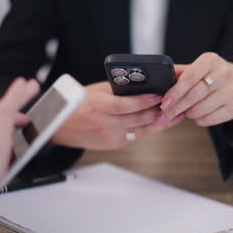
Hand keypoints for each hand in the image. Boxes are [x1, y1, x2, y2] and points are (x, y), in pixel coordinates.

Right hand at [52, 82, 184, 149]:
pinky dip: (145, 128)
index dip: (145, 101)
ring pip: (141, 130)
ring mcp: (110, 138)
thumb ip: (118, 90)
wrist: (59, 126)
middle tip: (172, 104)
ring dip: (158, 122)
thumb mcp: (96, 91)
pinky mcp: (113, 145)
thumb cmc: (77, 104)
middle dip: (159, 112)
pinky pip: (135, 135)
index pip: (127, 105)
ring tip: (172, 114)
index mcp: (99, 107)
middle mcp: (105, 125)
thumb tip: (141, 86)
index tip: (159, 95)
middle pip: (139, 120)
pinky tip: (156, 121)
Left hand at [160, 52, 232, 126]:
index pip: (189, 78)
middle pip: (194, 96)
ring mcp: (231, 91)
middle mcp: (223, 74)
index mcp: (210, 61)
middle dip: (176, 108)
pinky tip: (198, 114)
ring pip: (201, 110)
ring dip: (188, 114)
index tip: (164, 103)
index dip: (175, 92)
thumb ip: (179, 73)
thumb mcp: (197, 67)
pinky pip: (210, 119)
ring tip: (185, 111)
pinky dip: (200, 120)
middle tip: (166, 114)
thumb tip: (160, 83)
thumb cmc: (212, 75)